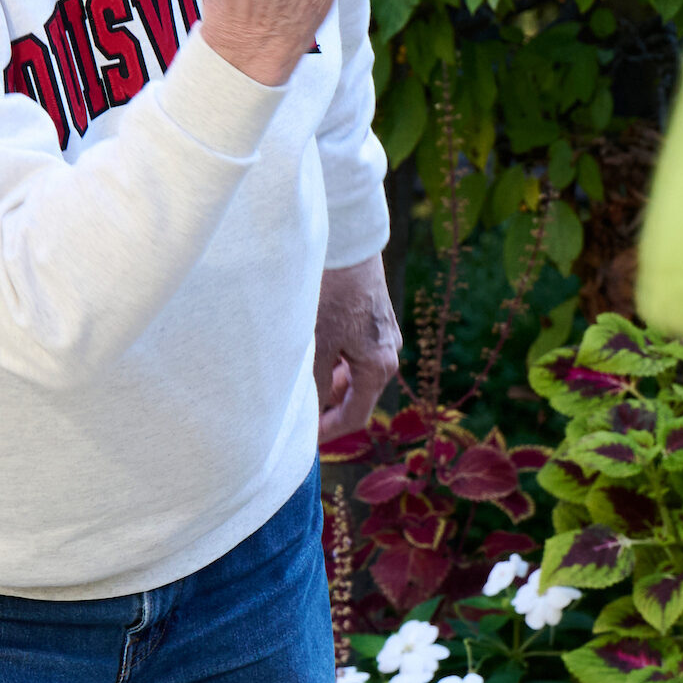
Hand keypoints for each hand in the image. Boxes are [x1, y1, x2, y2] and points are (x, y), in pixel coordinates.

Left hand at [316, 253, 402, 441]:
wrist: (348, 241)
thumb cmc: (332, 291)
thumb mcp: (317, 342)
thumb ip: (313, 383)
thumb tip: (306, 416)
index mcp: (379, 366)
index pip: (356, 416)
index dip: (328, 433)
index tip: (304, 441)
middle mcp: (388, 353)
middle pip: (356, 394)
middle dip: (326, 402)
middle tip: (293, 404)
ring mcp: (384, 334)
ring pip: (353, 371)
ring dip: (328, 377)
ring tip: (298, 369)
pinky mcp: (375, 317)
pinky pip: (355, 350)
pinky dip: (334, 356)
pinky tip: (312, 343)